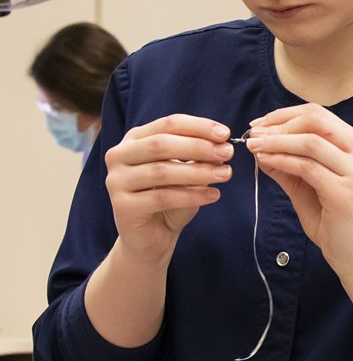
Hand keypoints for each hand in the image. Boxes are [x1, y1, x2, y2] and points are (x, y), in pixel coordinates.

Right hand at [104, 115, 233, 264]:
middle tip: (227, 153)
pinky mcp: (122, 206)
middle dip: (199, 147)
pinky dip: (191, 195)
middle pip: (161, 144)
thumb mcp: (188, 170)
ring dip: (198, 171)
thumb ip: (199, 156)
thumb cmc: (171, 196)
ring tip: (226, 174)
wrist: (153, 235)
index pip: (168, 124)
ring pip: (161, 171)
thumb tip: (222, 145)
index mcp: (135, 138)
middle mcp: (119, 155)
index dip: (198, 126)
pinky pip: (161, 197)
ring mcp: (116, 181)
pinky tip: (213, 195)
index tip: (226, 134)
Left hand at [245, 104, 352, 274]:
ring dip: (276, 141)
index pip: (319, 115)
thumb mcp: (309, 186)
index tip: (260, 124)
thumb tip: (260, 145)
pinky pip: (307, 166)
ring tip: (254, 146)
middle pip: (316, 120)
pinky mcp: (345, 191)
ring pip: (309, 141)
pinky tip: (265, 161)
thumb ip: (289, 165)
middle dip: (279, 124)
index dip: (285, 115)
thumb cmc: (337, 221)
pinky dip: (281, 160)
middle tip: (254, 133)